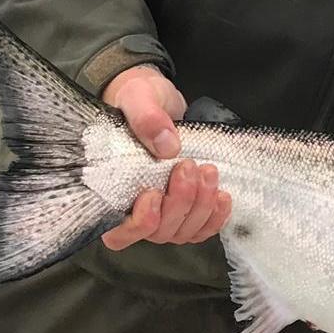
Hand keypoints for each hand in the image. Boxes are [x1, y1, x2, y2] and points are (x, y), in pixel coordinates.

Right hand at [99, 64, 232, 249]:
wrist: (156, 98)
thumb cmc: (137, 99)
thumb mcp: (138, 98)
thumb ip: (146, 118)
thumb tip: (167, 146)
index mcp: (111, 190)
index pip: (119, 234)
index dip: (139, 224)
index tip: (153, 193)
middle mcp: (135, 208)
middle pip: (159, 232)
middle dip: (180, 202)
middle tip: (189, 166)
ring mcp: (163, 211)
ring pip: (183, 231)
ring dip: (201, 206)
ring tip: (208, 171)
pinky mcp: (186, 206)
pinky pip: (202, 227)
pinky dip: (215, 216)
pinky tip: (222, 195)